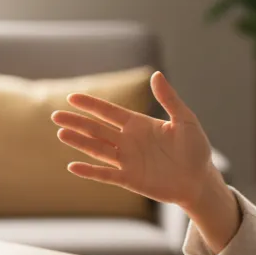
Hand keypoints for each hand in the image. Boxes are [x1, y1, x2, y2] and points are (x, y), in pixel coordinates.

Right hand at [51, 71, 217, 209]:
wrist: (200, 179)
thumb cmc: (195, 149)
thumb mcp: (185, 120)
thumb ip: (169, 99)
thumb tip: (156, 74)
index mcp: (139, 124)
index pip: (109, 112)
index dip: (91, 105)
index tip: (72, 98)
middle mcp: (128, 141)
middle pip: (97, 129)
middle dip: (77, 122)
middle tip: (55, 116)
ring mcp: (127, 161)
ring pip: (97, 149)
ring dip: (79, 142)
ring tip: (61, 133)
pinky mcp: (130, 180)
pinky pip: (106, 174)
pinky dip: (90, 171)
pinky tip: (73, 166)